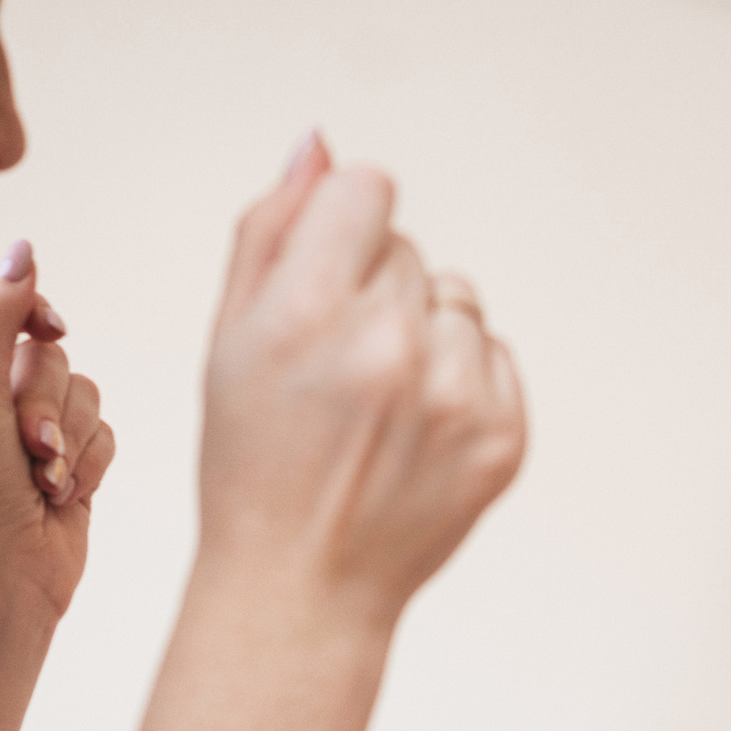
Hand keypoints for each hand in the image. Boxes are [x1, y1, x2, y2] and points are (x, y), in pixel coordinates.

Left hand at [0, 242, 116, 623]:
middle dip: (47, 399)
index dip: (29, 313)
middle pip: (50, 350)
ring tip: (42, 480)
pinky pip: (105, 431)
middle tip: (27, 445)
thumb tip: (23, 248)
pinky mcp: (72, 463)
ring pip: (85, 389)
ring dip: (70, 436)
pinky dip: (89, 463)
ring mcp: (32, 431)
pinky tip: (61, 497)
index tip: (50, 330)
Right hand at [193, 134, 526, 626]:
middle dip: (373, 292)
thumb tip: (322, 144)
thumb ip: (270, 229)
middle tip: (336, 374)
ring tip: (378, 404)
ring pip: (457, 299)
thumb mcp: (228, 339)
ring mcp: (454, 396)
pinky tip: (415, 434)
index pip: (368, 188)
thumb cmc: (252, 456)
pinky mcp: (502, 437)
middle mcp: (387, 346)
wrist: (303, 586)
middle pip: (408, 248)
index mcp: (306, 312)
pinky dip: (461, 382)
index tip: (324, 283)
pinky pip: (494, 355)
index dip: (344, 230)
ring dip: (424, 334)